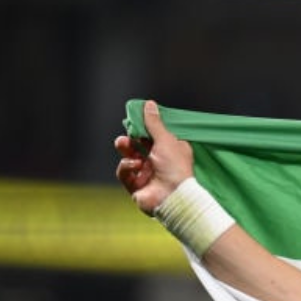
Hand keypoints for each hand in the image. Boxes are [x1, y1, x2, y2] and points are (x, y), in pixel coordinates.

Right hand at [113, 100, 194, 214]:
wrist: (174, 197)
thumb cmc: (176, 168)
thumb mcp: (165, 140)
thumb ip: (154, 123)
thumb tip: (149, 104)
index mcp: (170, 151)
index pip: (153, 137)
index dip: (142, 129)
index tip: (134, 120)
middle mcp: (159, 163)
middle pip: (137, 147)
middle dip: (128, 139)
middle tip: (125, 135)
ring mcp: (147, 176)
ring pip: (128, 159)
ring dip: (125, 150)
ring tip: (124, 144)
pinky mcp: (136, 187)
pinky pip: (124, 173)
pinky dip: (126, 167)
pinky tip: (135, 166)